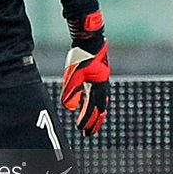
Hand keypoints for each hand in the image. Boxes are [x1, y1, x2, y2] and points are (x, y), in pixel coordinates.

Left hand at [61, 10, 109, 134]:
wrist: (91, 40)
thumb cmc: (82, 56)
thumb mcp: (73, 74)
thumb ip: (71, 91)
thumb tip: (69, 108)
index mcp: (96, 87)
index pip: (91, 109)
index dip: (86, 121)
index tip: (81, 130)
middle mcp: (102, 86)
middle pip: (99, 109)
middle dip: (94, 122)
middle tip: (90, 133)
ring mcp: (102, 81)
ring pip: (101, 102)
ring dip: (98, 114)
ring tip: (94, 123)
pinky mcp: (100, 76)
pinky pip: (100, 94)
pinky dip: (98, 103)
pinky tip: (93, 103)